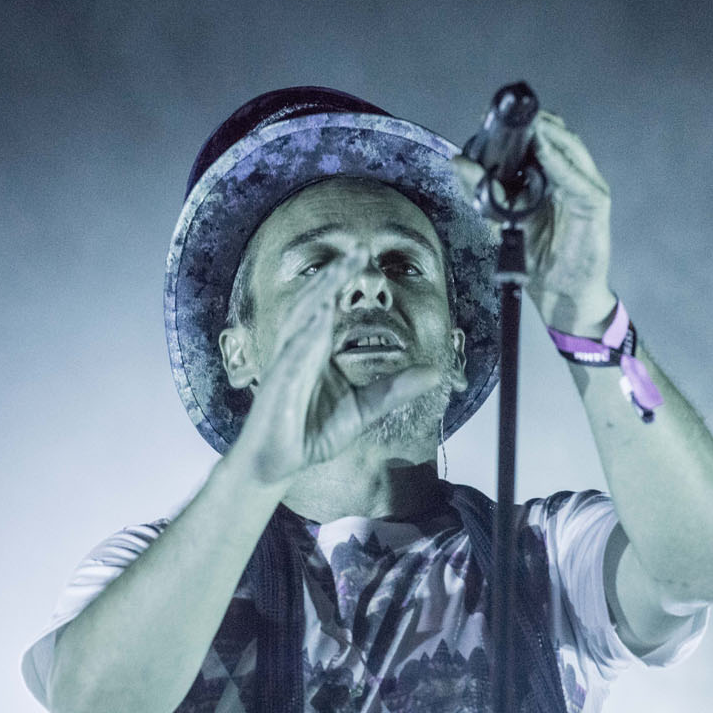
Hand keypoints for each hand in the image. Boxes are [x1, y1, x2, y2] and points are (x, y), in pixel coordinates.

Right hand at [228, 250, 442, 484]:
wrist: (279, 464)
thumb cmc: (312, 433)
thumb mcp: (366, 410)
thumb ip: (396, 389)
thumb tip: (434, 373)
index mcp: (318, 351)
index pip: (332, 306)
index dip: (345, 280)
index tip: (365, 254)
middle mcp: (300, 349)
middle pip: (316, 301)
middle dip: (335, 274)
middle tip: (358, 248)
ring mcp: (287, 364)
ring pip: (302, 319)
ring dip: (321, 292)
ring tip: (340, 269)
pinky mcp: (278, 384)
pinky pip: (293, 354)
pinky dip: (307, 335)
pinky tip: (321, 317)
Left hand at [451, 111, 616, 332]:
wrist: (559, 293)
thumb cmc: (536, 258)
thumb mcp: (500, 221)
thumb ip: (481, 192)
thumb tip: (458, 161)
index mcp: (549, 178)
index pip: (539, 140)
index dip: (519, 126)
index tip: (492, 116)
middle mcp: (570, 177)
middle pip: (557, 136)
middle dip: (534, 122)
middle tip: (508, 115)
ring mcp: (585, 187)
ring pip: (570, 148)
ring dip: (549, 133)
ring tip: (528, 124)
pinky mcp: (595, 203)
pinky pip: (576, 177)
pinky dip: (560, 161)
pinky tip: (544, 150)